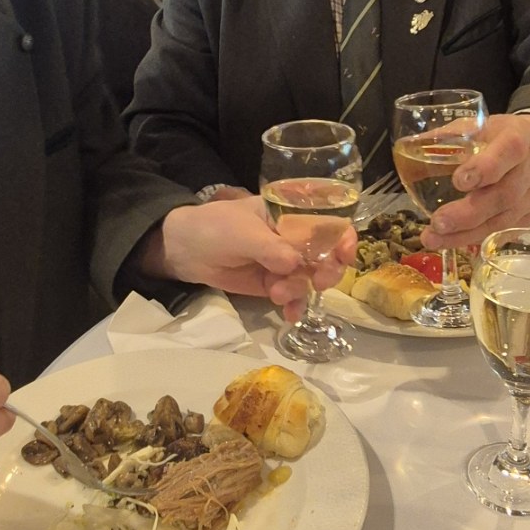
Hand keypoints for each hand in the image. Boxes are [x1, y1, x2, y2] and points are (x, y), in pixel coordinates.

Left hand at [140, 195, 356, 313]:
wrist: (185, 250)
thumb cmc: (215, 227)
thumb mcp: (243, 232)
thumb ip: (270, 248)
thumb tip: (295, 265)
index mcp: (291, 213)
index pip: (328, 221)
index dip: (342, 236)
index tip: (344, 255)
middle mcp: (295, 237)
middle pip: (327, 254)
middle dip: (328, 270)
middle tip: (318, 282)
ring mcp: (285, 262)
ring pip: (309, 278)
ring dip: (299, 289)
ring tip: (276, 294)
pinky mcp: (273, 283)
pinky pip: (293, 296)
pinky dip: (294, 306)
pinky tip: (289, 316)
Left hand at [422, 114, 529, 247]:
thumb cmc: (504, 136)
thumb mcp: (482, 125)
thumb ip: (449, 136)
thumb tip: (410, 145)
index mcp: (517, 138)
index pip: (507, 152)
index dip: (485, 168)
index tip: (459, 180)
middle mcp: (529, 170)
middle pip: (504, 195)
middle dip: (469, 212)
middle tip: (438, 222)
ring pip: (502, 220)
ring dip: (466, 234)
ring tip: (433, 239)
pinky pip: (505, 233)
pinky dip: (478, 240)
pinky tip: (453, 244)